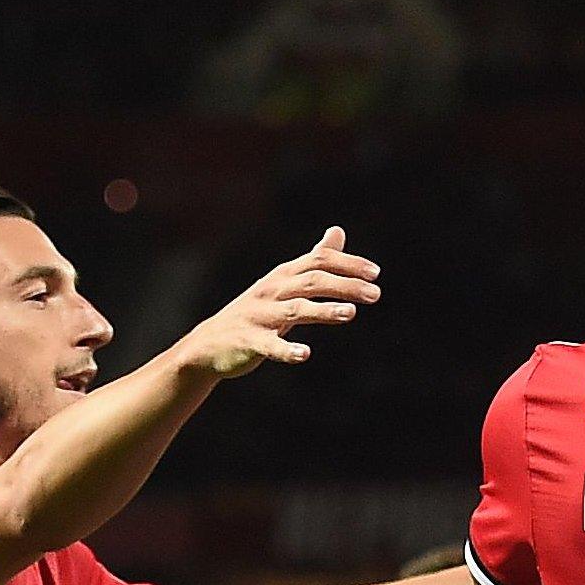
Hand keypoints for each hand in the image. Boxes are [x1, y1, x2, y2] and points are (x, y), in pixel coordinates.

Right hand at [171, 227, 382, 378]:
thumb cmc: (256, 312)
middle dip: (345, 285)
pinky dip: (287, 350)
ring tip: (350, 313)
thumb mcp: (285, 282)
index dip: (347, 264)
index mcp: (283, 276)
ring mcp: (260, 316)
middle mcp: (272, 291)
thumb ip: (314, 260)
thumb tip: (338, 231)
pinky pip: (270, 346)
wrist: (209, 344)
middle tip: (376, 294)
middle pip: (311, 281)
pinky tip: (305, 354)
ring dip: (323, 311)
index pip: (318, 261)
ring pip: (295, 310)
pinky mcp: (250, 341)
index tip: (375, 273)